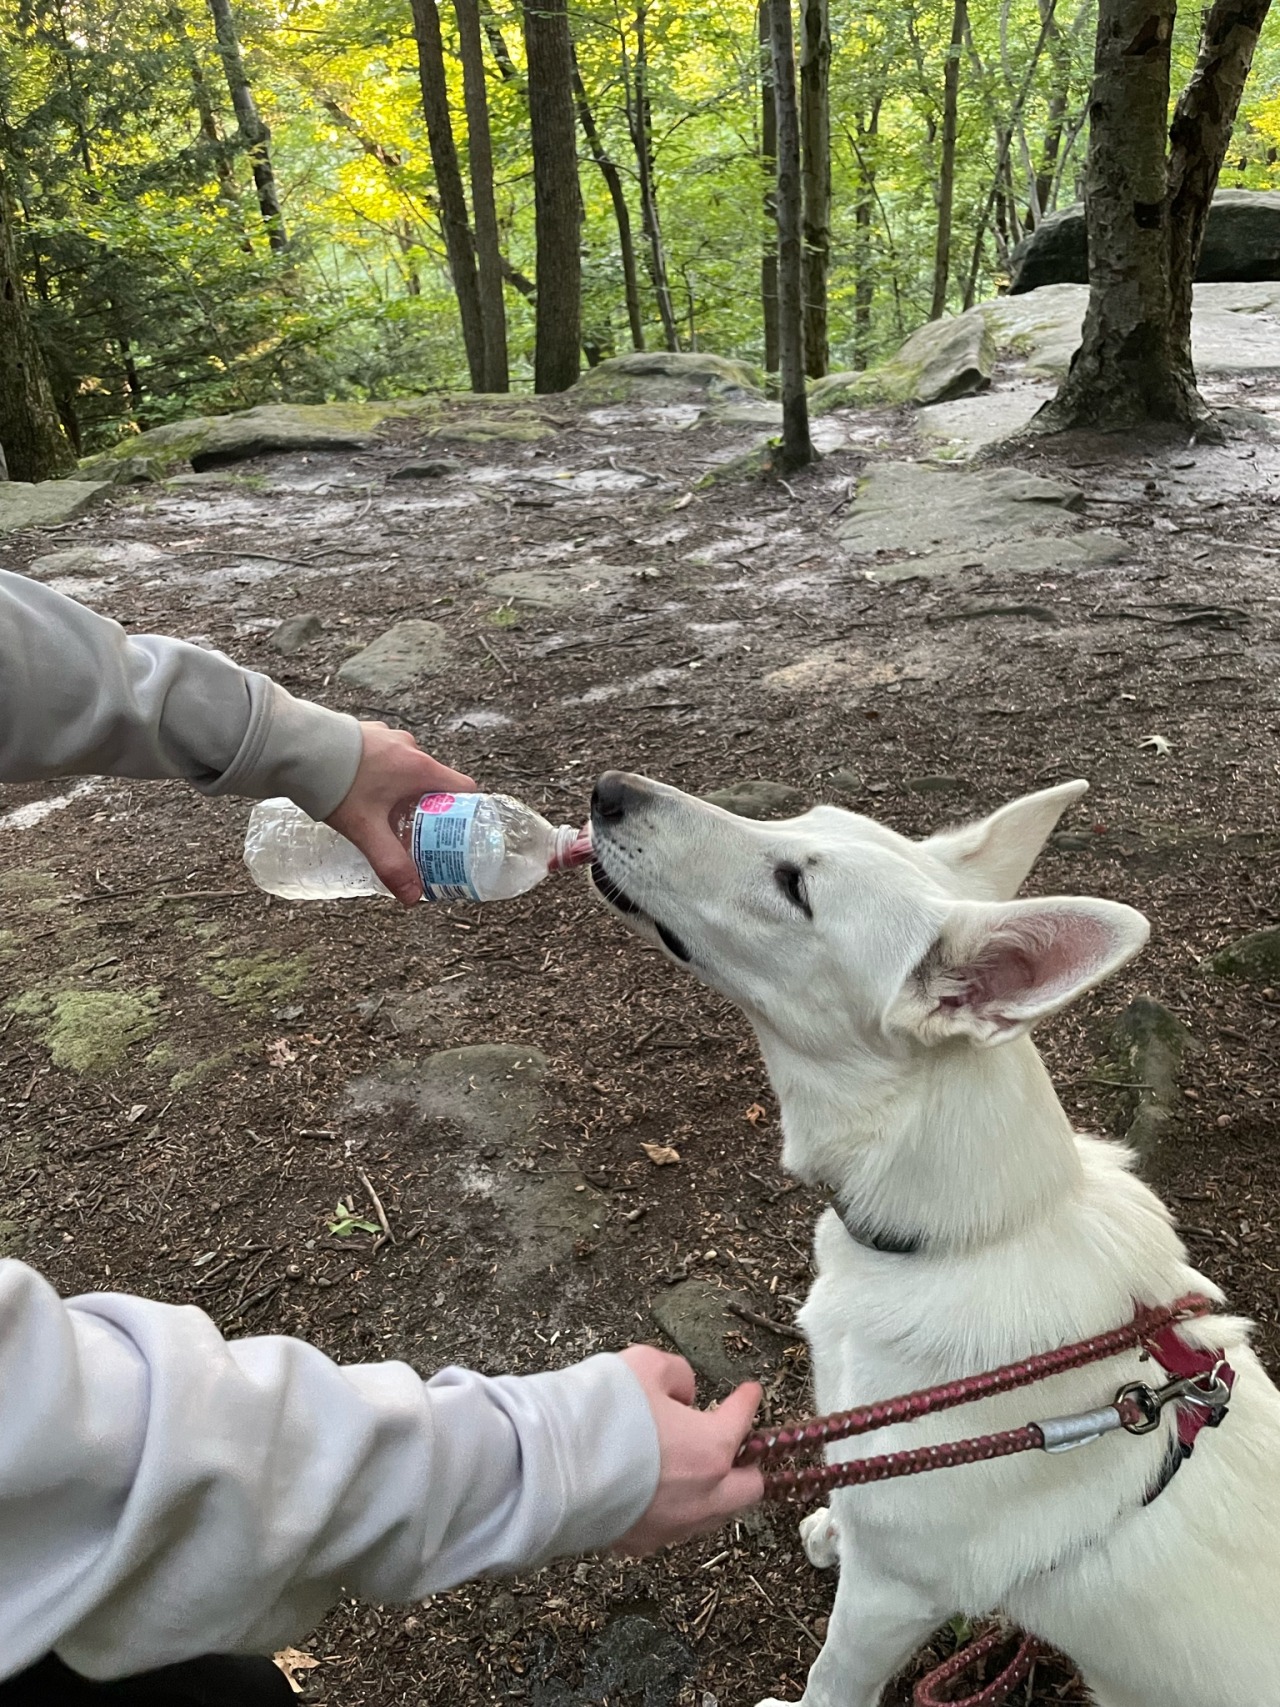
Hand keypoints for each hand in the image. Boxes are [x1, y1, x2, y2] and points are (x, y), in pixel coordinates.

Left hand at [326, 722, 475, 906]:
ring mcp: (387, 736)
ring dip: (403, 790)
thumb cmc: (337, 783)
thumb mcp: (366, 830)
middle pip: (434, 781)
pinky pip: (385, 757)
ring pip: (408, 768)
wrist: (296, 747)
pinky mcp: (365, 733)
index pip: (463, 788)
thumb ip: (390, 863)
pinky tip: (361, 790)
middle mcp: (408, 747)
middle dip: (429, 808)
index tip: (455, 831)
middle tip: (416, 832)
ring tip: (384, 813)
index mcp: (419, 768)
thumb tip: (412, 897)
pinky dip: (382, 774)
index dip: (465, 811)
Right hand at [612, 1345, 762, 1554]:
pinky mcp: (638, 1544)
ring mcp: (671, 1527)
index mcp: (711, 1449)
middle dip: (746, 1466)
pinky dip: (673, 1510)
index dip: (747, 1403)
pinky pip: (670, 1529)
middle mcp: (701, 1496)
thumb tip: (682, 1394)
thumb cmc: (604, 1411)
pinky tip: (655, 1493)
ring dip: (712, 1492)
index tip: (750, 1394)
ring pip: (711, 1516)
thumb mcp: (645, 1366)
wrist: (551, 1465)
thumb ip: (676, 1376)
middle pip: (747, 1490)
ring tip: (693, 1469)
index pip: (741, 1421)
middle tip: (733, 1446)